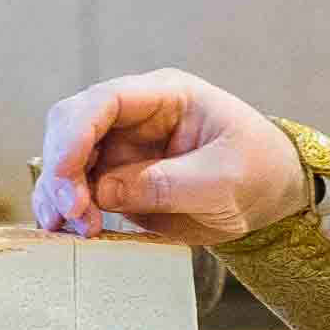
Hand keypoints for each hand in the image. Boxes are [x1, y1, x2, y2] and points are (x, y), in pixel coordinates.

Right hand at [31, 72, 313, 243]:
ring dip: (58, 196)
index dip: (75, 135)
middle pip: (70, 127)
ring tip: (71, 230)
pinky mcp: (116, 181)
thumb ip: (166, 184)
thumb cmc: (258, 171)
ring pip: (65, 162)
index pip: (103, 101)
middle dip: (61, 170)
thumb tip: (103, 192)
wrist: (272, 193)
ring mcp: (121, 148)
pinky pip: (77, 192)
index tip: (68, 180)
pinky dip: (67, 212)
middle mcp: (133, 117)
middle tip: (71, 215)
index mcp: (164, 96)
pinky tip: (71, 233)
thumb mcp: (223, 180)